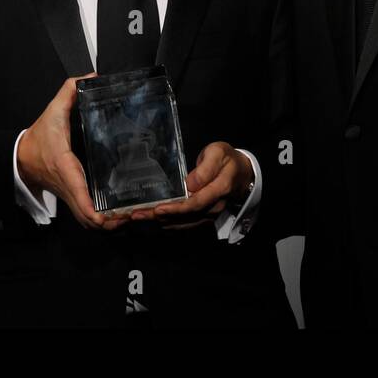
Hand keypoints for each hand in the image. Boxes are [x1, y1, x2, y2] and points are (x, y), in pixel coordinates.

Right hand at [17, 74, 129, 231]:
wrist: (21, 157)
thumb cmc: (39, 137)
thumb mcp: (52, 110)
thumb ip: (69, 91)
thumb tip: (90, 78)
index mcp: (65, 166)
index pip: (79, 194)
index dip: (95, 210)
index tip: (113, 215)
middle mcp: (68, 186)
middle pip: (88, 218)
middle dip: (111, 222)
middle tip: (135, 216)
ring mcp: (69, 195)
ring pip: (87, 221)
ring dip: (108, 224)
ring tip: (131, 218)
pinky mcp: (72, 197)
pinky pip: (86, 215)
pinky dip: (101, 220)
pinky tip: (119, 214)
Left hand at [129, 142, 252, 229]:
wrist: (242, 173)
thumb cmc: (227, 159)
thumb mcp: (218, 153)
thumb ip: (206, 168)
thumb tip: (190, 184)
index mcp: (219, 190)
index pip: (195, 204)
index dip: (176, 209)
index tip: (157, 209)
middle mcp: (213, 207)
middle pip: (185, 217)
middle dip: (158, 218)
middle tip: (135, 216)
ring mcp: (208, 215)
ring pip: (182, 224)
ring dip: (158, 223)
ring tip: (136, 219)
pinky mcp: (202, 217)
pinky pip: (183, 224)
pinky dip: (166, 223)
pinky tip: (150, 221)